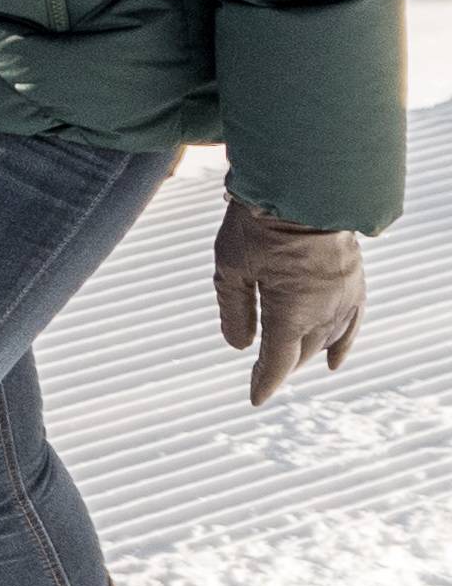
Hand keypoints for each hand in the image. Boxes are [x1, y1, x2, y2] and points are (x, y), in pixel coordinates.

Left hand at [215, 193, 364, 406]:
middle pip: (302, 352)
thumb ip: (235, 310)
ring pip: (327, 339)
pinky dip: (342, 342)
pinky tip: (334, 360)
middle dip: (282, 365)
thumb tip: (239, 347)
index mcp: (292, 313)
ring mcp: (344, 297)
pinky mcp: (354, 281)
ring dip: (307, 353)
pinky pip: (352, 322)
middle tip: (263, 373)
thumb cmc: (258, 223)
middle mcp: (324, 312)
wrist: (303, 187)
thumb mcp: (232, 266)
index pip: (278, 361)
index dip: (265, 381)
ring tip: (291, 363)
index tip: (255, 398)